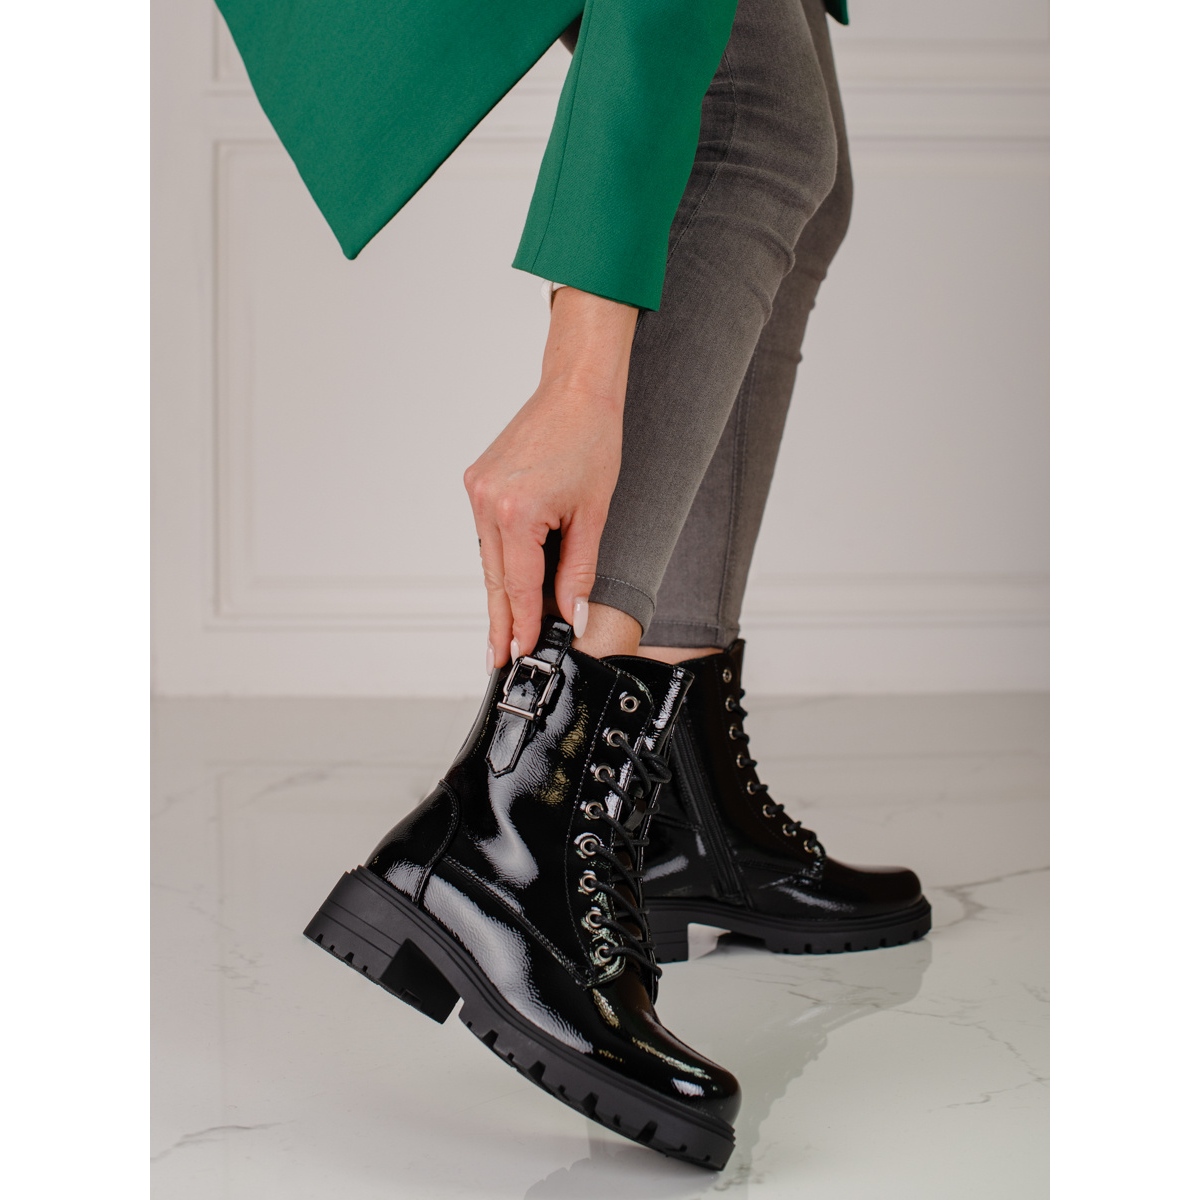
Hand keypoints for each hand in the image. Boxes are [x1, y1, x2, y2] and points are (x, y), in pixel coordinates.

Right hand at [464, 288, 637, 669]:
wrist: (576, 390)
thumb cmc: (591, 440)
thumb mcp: (593, 514)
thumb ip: (579, 571)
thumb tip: (571, 614)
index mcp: (517, 512)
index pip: (521, 586)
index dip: (522, 625)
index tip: (521, 654)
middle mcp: (488, 502)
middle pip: (496, 579)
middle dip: (501, 622)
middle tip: (498, 659)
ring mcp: (478, 490)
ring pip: (489, 560)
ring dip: (499, 595)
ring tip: (503, 633)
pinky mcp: (478, 482)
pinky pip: (488, 535)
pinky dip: (499, 562)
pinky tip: (507, 586)